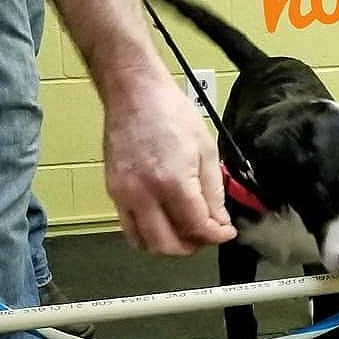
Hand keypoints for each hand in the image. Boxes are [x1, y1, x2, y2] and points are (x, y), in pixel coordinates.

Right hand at [103, 76, 236, 254]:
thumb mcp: (206, 149)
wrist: (134, 92)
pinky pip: (128, 227)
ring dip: (168, 245)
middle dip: (192, 246)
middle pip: (168, 245)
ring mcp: (124, 194)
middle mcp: (144, 193)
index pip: (197, 227)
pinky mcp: (113, 190)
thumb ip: (214, 191)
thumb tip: (219, 219)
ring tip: (185, 231)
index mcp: (173, 182)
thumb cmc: (170, 112)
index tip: (225, 232)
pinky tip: (163, 221)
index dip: (217, 235)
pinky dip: (147, 234)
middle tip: (206, 235)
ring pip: (144, 243)